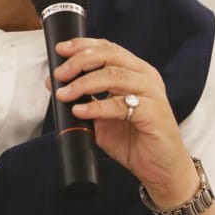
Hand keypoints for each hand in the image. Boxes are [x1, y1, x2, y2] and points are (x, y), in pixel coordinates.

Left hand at [50, 37, 197, 205]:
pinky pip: (120, 105)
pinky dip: (97, 107)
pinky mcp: (153, 113)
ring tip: (64, 94)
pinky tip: (80, 111)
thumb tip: (54, 84)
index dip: (83, 45)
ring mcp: (152, 93)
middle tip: (60, 74)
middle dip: (80, 61)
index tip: (60, 49)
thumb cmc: (134, 140)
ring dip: (84, 84)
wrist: (160, 169)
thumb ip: (84, 99)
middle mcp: (145, 77)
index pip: (108, 48)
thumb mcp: (102, 116)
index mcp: (135, 71)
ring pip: (114, 76)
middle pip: (110, 56)